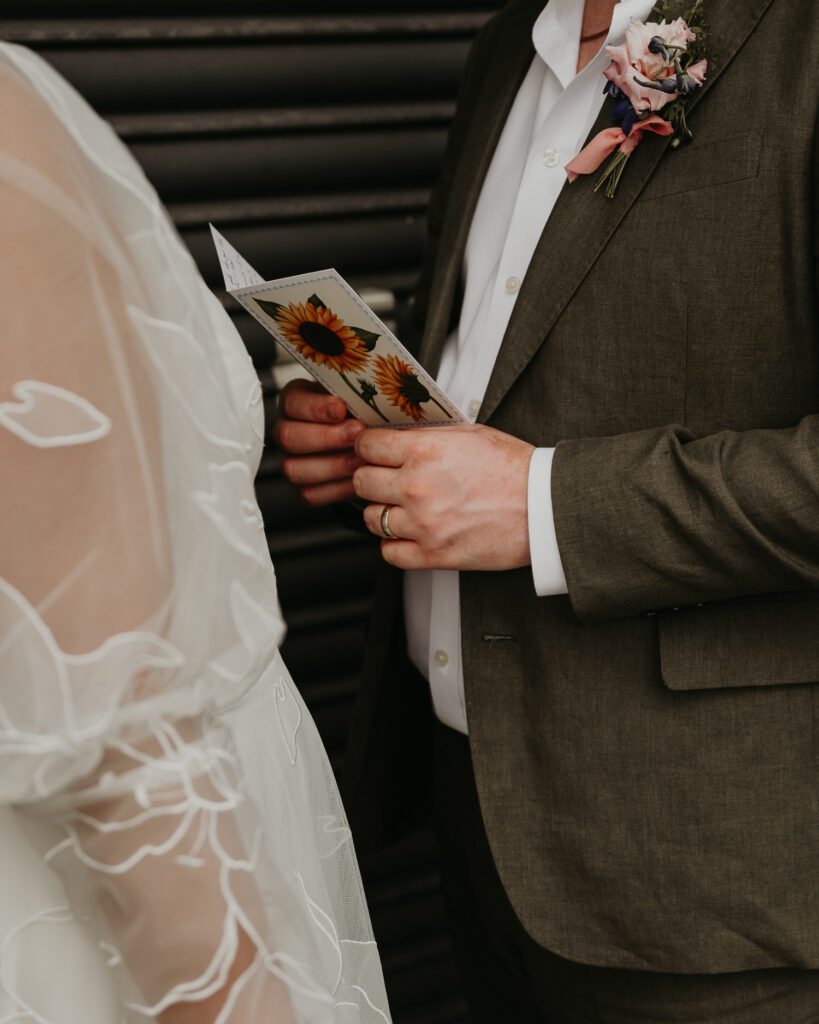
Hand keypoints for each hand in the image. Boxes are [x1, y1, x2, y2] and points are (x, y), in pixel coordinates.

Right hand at [273, 379, 364, 505]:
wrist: (373, 444)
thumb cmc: (364, 413)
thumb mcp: (360, 396)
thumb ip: (358, 393)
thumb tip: (372, 394)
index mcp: (295, 402)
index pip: (292, 403)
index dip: (315, 408)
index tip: (341, 408)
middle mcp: (287, 431)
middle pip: (288, 437)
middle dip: (326, 437)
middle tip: (357, 434)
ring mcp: (291, 461)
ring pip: (295, 469)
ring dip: (333, 465)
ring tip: (362, 459)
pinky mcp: (303, 488)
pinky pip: (310, 493)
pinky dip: (336, 488)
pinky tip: (358, 478)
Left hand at [353, 424, 533, 570]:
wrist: (543, 507)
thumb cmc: (514, 470)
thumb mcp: (469, 434)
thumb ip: (428, 435)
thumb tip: (398, 434)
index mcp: (426, 451)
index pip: (367, 446)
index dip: (367, 447)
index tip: (372, 452)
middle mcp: (418, 487)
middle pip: (362, 482)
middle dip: (371, 478)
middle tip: (385, 479)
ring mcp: (423, 523)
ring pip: (371, 519)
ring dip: (382, 512)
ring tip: (402, 508)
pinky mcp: (433, 554)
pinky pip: (389, 553)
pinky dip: (395, 545)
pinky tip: (410, 534)